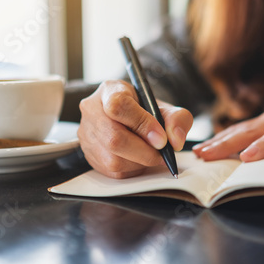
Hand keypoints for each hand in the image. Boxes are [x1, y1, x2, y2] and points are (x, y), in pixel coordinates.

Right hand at [78, 80, 193, 178]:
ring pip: (113, 160)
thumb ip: (176, 118)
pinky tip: (139, 159)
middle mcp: (92, 111)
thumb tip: (175, 141)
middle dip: (145, 151)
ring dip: (140, 162)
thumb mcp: (162, 106)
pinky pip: (113, 172)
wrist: (122, 117)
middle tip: (162, 153)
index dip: (142, 124)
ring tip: (150, 154)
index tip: (161, 138)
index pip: (119, 106)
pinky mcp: (89, 155)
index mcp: (110, 91)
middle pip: (114, 138)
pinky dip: (132, 169)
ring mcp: (87, 135)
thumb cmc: (142, 109)